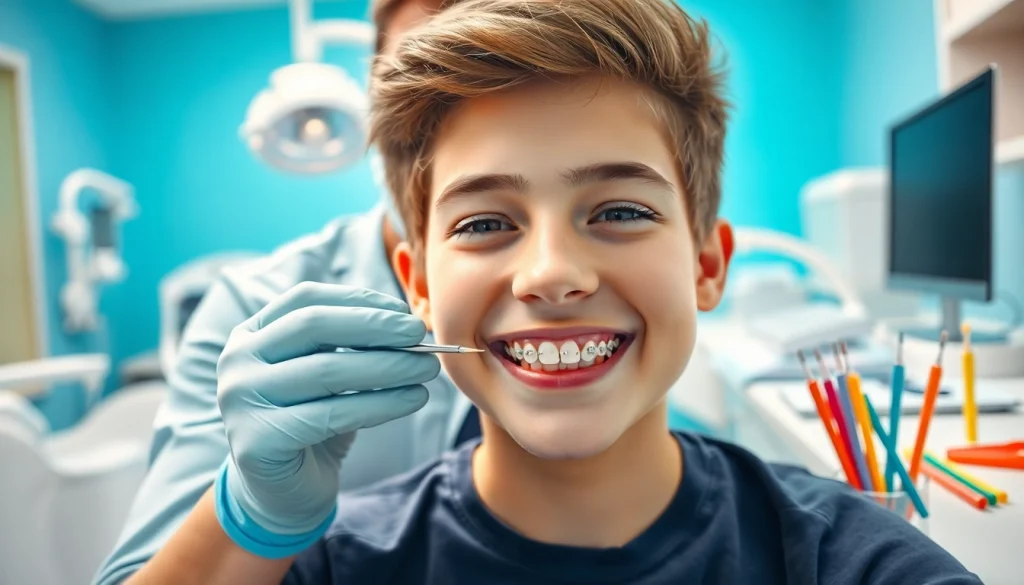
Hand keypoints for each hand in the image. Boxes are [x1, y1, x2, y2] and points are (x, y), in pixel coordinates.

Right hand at [216, 282, 438, 538]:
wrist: (283, 494)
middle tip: (419, 335)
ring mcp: (240, 399)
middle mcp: (237, 360)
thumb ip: (351, 346)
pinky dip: (382, 404)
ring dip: (388, 366)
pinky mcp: (257, 440)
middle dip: (375, 327)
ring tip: (427, 369)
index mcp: (251, 334)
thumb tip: (408, 325)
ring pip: (328, 371)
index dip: (357, 300)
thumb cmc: (312, 424)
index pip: (306, 299)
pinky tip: (414, 399)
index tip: (402, 310)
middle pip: (314, 326)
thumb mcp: (327, 375)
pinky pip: (333, 414)